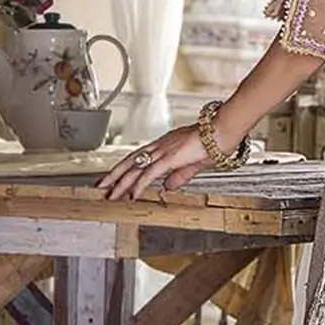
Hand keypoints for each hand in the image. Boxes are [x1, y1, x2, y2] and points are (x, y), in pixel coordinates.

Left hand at [96, 124, 210, 201]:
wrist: (225, 129)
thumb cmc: (216, 142)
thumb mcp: (195, 164)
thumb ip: (180, 175)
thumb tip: (168, 186)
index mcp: (165, 146)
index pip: (138, 158)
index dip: (123, 169)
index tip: (113, 179)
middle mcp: (160, 146)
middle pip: (129, 161)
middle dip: (113, 175)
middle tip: (99, 187)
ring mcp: (164, 151)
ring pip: (135, 168)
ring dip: (120, 183)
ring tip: (109, 195)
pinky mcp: (170, 157)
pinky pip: (150, 173)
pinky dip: (139, 185)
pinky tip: (131, 195)